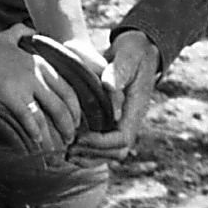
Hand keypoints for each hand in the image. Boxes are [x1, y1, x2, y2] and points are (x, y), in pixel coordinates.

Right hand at [0, 27, 74, 149]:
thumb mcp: (10, 34)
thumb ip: (24, 32)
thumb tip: (32, 30)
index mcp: (39, 62)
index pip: (67, 89)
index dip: (75, 109)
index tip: (76, 122)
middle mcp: (35, 73)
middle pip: (61, 105)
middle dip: (68, 126)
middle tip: (69, 141)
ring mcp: (22, 84)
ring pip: (47, 115)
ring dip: (54, 135)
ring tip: (56, 149)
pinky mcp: (8, 93)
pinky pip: (28, 116)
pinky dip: (35, 131)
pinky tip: (37, 141)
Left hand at [70, 29, 160, 161]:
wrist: (140, 50)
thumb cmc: (133, 51)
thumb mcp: (128, 56)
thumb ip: (118, 71)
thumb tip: (109, 87)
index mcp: (136, 108)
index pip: (122, 138)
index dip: (100, 142)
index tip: (79, 137)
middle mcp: (132, 119)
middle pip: (117, 151)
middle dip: (93, 153)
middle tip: (68, 150)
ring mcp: (125, 122)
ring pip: (112, 152)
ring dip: (91, 157)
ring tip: (67, 155)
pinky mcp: (116, 121)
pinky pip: (107, 145)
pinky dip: (91, 151)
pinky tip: (73, 149)